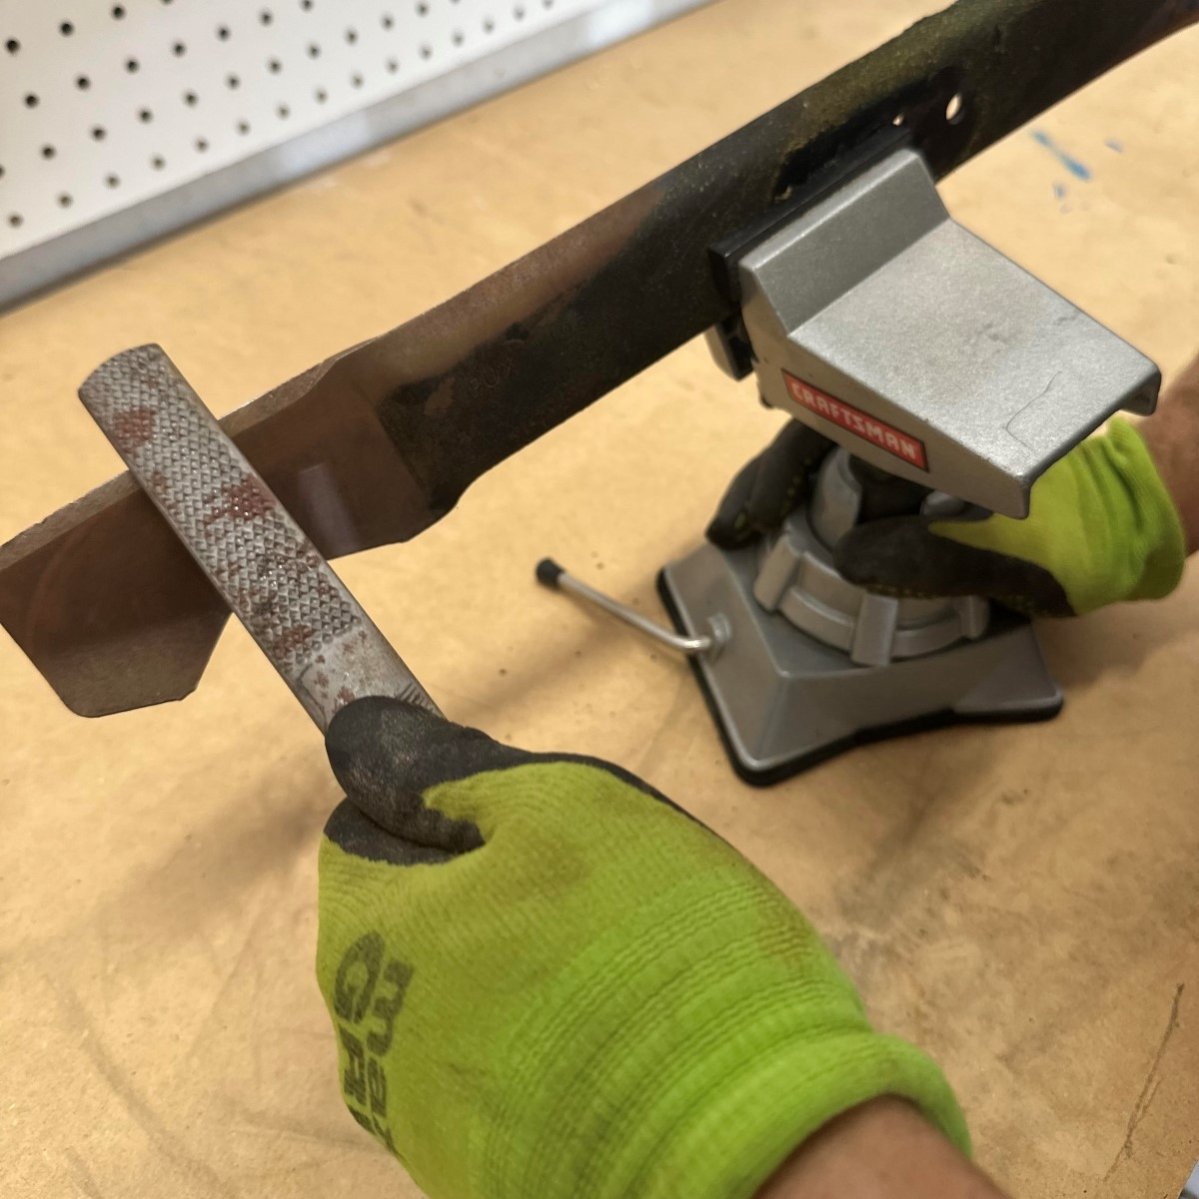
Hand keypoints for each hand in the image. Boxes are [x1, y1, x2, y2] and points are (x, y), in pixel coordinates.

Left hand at [316, 698, 966, 1198]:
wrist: (737, 1139)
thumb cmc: (644, 945)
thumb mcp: (553, 808)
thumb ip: (445, 771)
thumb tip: (360, 735)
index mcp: (369, 930)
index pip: (366, 826)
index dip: (450, 804)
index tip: (529, 818)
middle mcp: (366, 1030)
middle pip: (414, 911)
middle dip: (490, 881)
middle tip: (589, 884)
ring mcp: (417, 1110)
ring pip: (460, 984)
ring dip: (520, 955)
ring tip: (611, 959)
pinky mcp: (479, 1160)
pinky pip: (496, 1058)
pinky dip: (540, 1030)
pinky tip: (611, 1027)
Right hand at [709, 419, 1185, 616]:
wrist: (1141, 508)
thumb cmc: (1094, 530)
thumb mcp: (1028, 557)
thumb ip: (944, 556)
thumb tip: (853, 558)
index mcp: (945, 432)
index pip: (845, 431)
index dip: (789, 472)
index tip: (754, 517)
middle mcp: (924, 423)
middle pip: (822, 425)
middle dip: (770, 478)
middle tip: (730, 528)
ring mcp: (921, 442)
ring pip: (831, 442)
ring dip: (782, 485)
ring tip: (741, 525)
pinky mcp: (924, 469)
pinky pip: (854, 469)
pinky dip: (814, 494)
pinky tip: (789, 521)